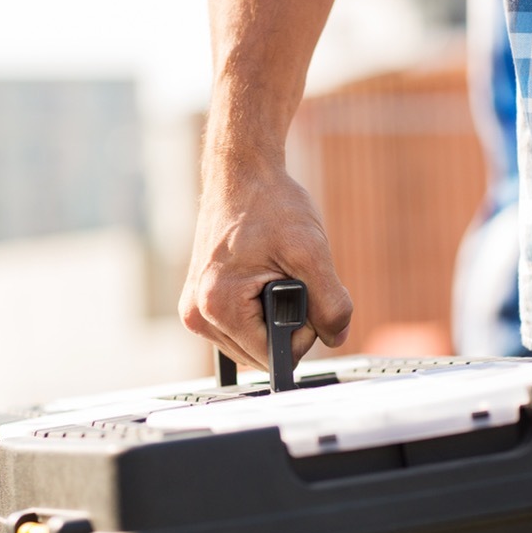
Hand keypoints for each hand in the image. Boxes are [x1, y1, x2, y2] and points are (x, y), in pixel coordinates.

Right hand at [179, 159, 352, 370]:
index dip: (302, 334)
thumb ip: (330, 303)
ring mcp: (195, 312)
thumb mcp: (311, 251)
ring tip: (271, 273)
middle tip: (287, 278)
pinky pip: (240, 331)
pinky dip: (258, 312)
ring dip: (272, 318)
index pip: (273, 358)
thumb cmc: (270, 203)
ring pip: (251, 346)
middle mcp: (198, 315)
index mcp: (218, 307)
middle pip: (261, 356)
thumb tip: (336, 338)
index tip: (303, 293)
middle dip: (286, 326)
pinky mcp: (199, 304)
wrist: (241, 174)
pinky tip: (259, 280)